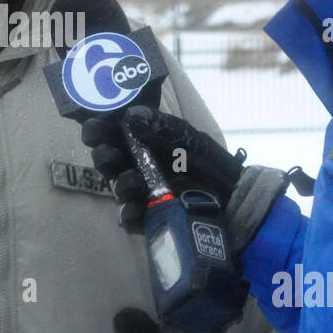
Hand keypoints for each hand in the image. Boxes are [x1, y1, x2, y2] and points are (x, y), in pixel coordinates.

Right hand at [81, 105, 246, 233]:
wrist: (236, 198)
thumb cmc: (211, 164)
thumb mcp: (189, 140)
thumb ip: (161, 128)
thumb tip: (132, 114)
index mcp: (143, 142)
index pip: (111, 133)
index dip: (98, 129)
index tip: (95, 127)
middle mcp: (137, 165)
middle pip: (106, 159)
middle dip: (103, 155)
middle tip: (109, 154)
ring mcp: (141, 192)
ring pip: (117, 187)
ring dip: (120, 183)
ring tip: (135, 181)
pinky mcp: (149, 217)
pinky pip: (129, 218)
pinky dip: (128, 213)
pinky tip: (135, 208)